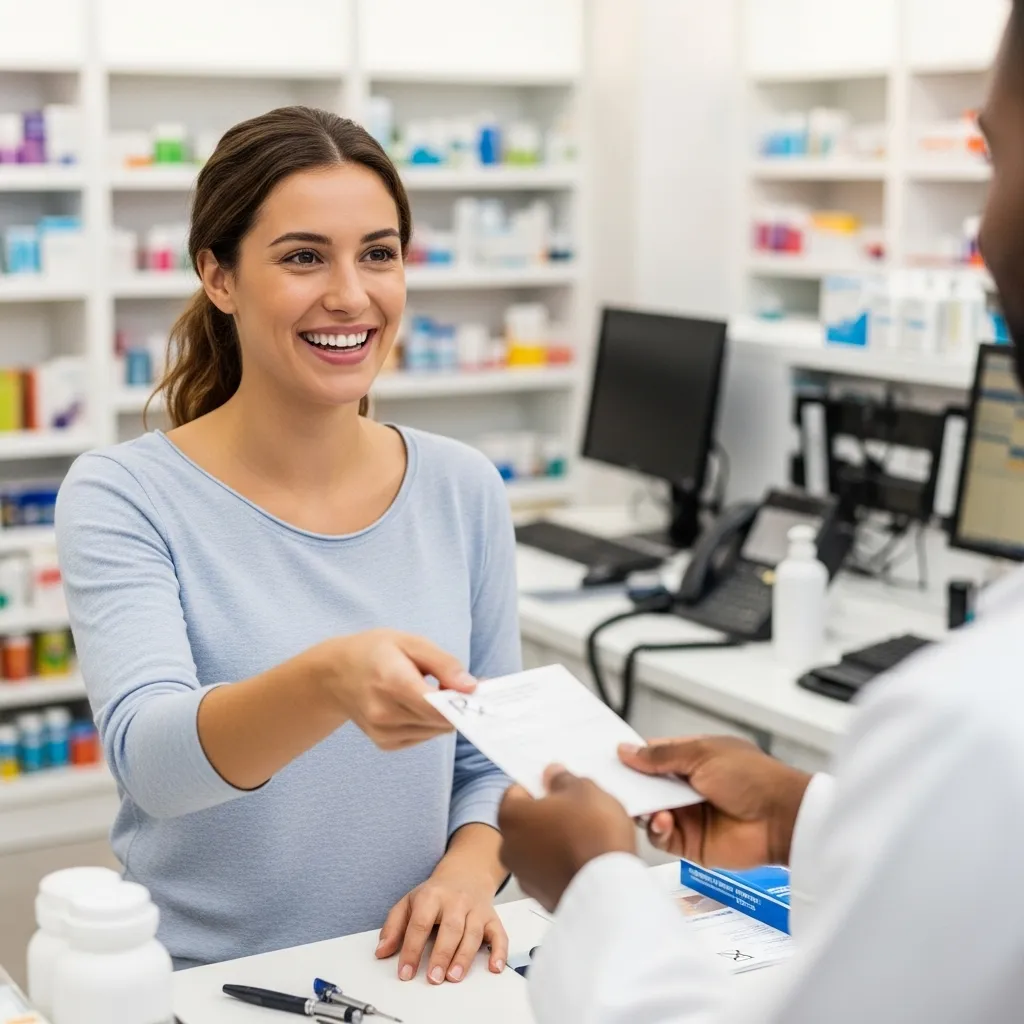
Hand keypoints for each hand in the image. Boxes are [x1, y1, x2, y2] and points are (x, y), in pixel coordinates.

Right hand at [315, 629, 474, 750]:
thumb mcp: (411, 642)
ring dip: (444, 714)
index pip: (436, 706)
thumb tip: (472, 687)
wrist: (335, 674)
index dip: (462, 703)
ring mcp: (383, 732)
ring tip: (435, 689)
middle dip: (458, 705)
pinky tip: (419, 704)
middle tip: (462, 684)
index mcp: (391, 682)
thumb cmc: (375, 652)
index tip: (481, 692)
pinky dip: (430, 722)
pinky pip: (424, 736)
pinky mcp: (385, 743)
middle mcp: (385, 713)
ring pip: (435, 731)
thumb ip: (444, 664)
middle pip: (440, 720)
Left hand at [376, 856, 506, 983]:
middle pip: (450, 928)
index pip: (420, 922)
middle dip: (442, 954)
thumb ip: (393, 926)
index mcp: (432, 896)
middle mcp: (456, 901)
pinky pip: (499, 934)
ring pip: (473, 933)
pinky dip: (499, 952)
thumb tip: (382, 951)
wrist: (465, 873)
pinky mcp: (492, 917)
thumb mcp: (409, 901)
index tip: (405, 972)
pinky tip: (494, 967)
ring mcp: (476, 909)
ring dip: (464, 957)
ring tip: (453, 976)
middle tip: (433, 978)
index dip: (412, 949)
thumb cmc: (435, 893)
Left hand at [498, 766, 636, 912]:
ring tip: (586, 838)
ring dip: (554, 843)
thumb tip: (555, 776)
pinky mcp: (543, 898)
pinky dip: (562, 866)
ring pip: (537, 849)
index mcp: (512, 816)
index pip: (516, 792)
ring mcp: (525, 876)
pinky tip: (585, 860)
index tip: (556, 785)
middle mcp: (509, 848)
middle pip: (526, 822)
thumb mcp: (585, 790)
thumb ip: (563, 779)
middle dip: (547, 816)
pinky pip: (549, 873)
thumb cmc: (594, 839)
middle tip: (576, 811)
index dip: (538, 786)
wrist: (610, 890)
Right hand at [619, 737, 810, 867]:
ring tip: (647, 805)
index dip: (631, 758)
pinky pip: (660, 837)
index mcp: (690, 758)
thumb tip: (626, 750)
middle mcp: (686, 787)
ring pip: (649, 812)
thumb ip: (660, 756)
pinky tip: (664, 820)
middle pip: (646, 786)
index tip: (608, 760)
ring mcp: (687, 815)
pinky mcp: (690, 843)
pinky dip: (656, 829)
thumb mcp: (702, 754)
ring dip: (644, 808)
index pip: (651, 756)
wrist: (782, 817)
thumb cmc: (752, 777)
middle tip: (612, 786)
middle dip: (630, 786)